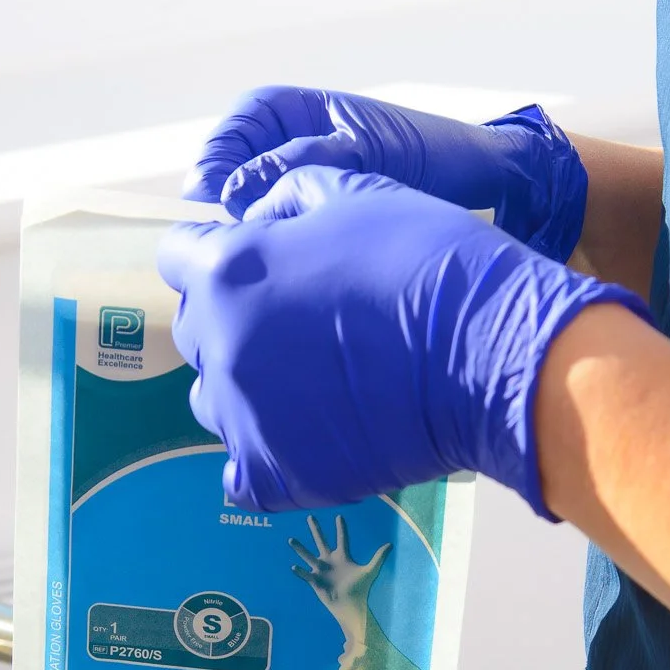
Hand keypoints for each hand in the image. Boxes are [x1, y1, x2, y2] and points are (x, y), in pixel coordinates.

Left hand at [156, 167, 649, 516]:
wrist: (490, 352)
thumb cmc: (430, 263)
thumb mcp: (356, 194)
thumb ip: (288, 199)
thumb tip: (257, 218)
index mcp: (229, 272)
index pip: (179, 257)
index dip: (214, 253)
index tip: (256, 263)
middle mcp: (222, 346)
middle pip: (194, 330)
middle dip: (230, 317)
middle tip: (297, 319)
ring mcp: (246, 417)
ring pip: (214, 400)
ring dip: (245, 384)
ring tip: (308, 379)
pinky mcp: (280, 474)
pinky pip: (241, 474)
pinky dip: (264, 454)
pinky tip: (304, 436)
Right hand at [182, 85, 589, 261]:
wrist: (481, 182)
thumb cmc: (429, 152)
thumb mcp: (361, 150)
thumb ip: (299, 164)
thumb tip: (233, 190)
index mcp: (306, 109)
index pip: (246, 119)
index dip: (222, 149)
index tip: (207, 186)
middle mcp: (302, 140)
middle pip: (242, 159)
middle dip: (230, 185)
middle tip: (230, 217)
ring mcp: (312, 177)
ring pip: (260, 195)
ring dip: (252, 215)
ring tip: (252, 237)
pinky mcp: (327, 211)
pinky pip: (288, 220)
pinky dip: (280, 234)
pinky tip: (278, 252)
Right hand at [289, 515, 386, 643]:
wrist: (351, 605)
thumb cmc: (360, 589)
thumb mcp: (370, 570)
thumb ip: (379, 557)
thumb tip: (390, 544)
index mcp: (343, 557)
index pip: (342, 539)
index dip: (341, 528)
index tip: (339, 516)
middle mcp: (330, 561)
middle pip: (321, 541)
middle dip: (316, 529)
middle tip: (310, 516)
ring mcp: (321, 570)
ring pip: (308, 556)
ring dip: (300, 548)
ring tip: (291, 539)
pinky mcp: (315, 581)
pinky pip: (306, 575)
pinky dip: (300, 571)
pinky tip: (293, 566)